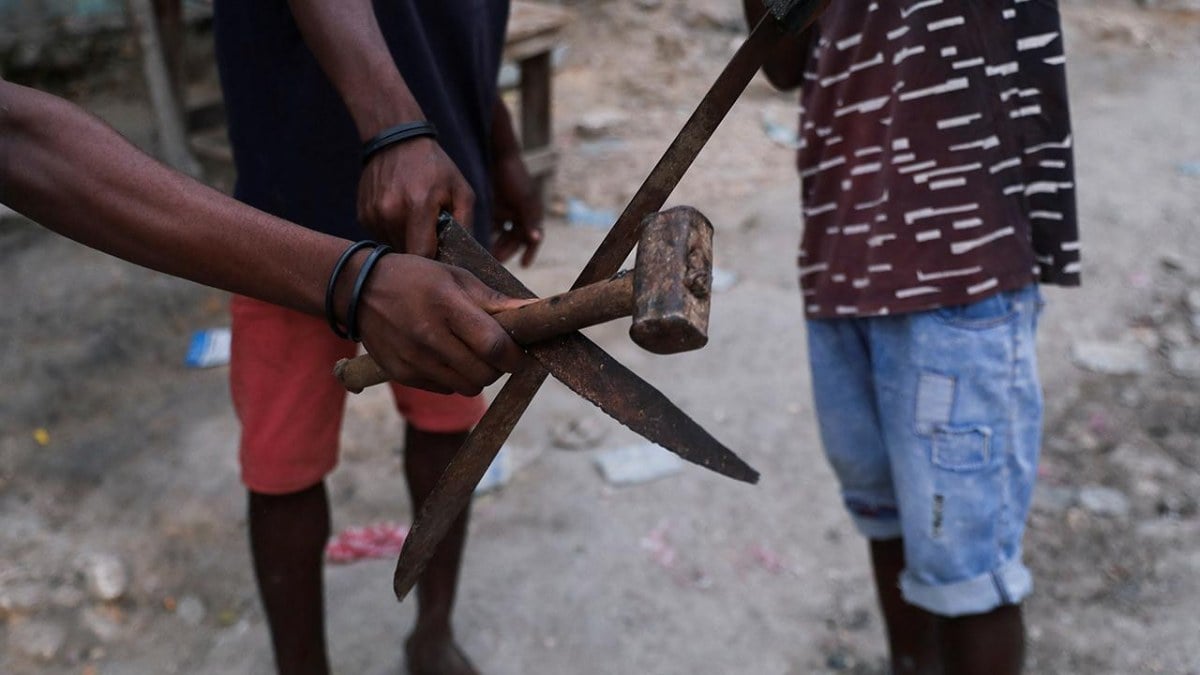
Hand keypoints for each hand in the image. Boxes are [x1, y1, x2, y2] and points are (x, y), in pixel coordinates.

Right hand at [355, 254, 528, 394]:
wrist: (359, 290)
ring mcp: (413, 358)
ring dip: (477, 375)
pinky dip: (453, 378)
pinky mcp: (401, 373)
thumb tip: (535, 310)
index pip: (493, 345)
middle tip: (494, 352)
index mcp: (447, 306)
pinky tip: (444, 357)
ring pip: (467, 387)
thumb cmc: (417, 279)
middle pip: (484, 374)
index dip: (514, 356)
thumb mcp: (456, 277)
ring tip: (469, 353)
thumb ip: (495, 301)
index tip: (519, 352)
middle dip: (498, 367)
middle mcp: (429, 336)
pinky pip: (444, 389)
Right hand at [357, 138, 474, 257]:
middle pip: (408, 254)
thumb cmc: (435, 167)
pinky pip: (382, 237)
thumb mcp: (461, 191)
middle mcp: (390, 212)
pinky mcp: (363, 215)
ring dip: (407, 242)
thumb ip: (466, 225)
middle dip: (422, 252)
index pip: (423, 254)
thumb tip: (466, 258)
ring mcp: (373, 214)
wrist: (396, 141)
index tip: (443, 257)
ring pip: (393, 247)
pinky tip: (401, 215)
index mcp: (418, 205)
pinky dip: (394, 233)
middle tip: (433, 238)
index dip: (434, 261)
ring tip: (416, 223)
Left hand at [490, 151, 543, 266]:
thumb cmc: (516, 177)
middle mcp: (521, 215)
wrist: (500, 155)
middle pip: (515, 239)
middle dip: (506, 250)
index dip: (530, 252)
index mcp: (532, 214)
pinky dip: (486, 233)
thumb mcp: (524, 199)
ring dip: (495, 244)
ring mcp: (508, 211)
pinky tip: (475, 240)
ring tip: (485, 254)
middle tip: (495, 262)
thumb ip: (530, 219)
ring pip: (502, 234)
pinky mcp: (495, 207)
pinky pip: (491, 225)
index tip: (523, 265)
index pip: (532, 239)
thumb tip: (537, 239)